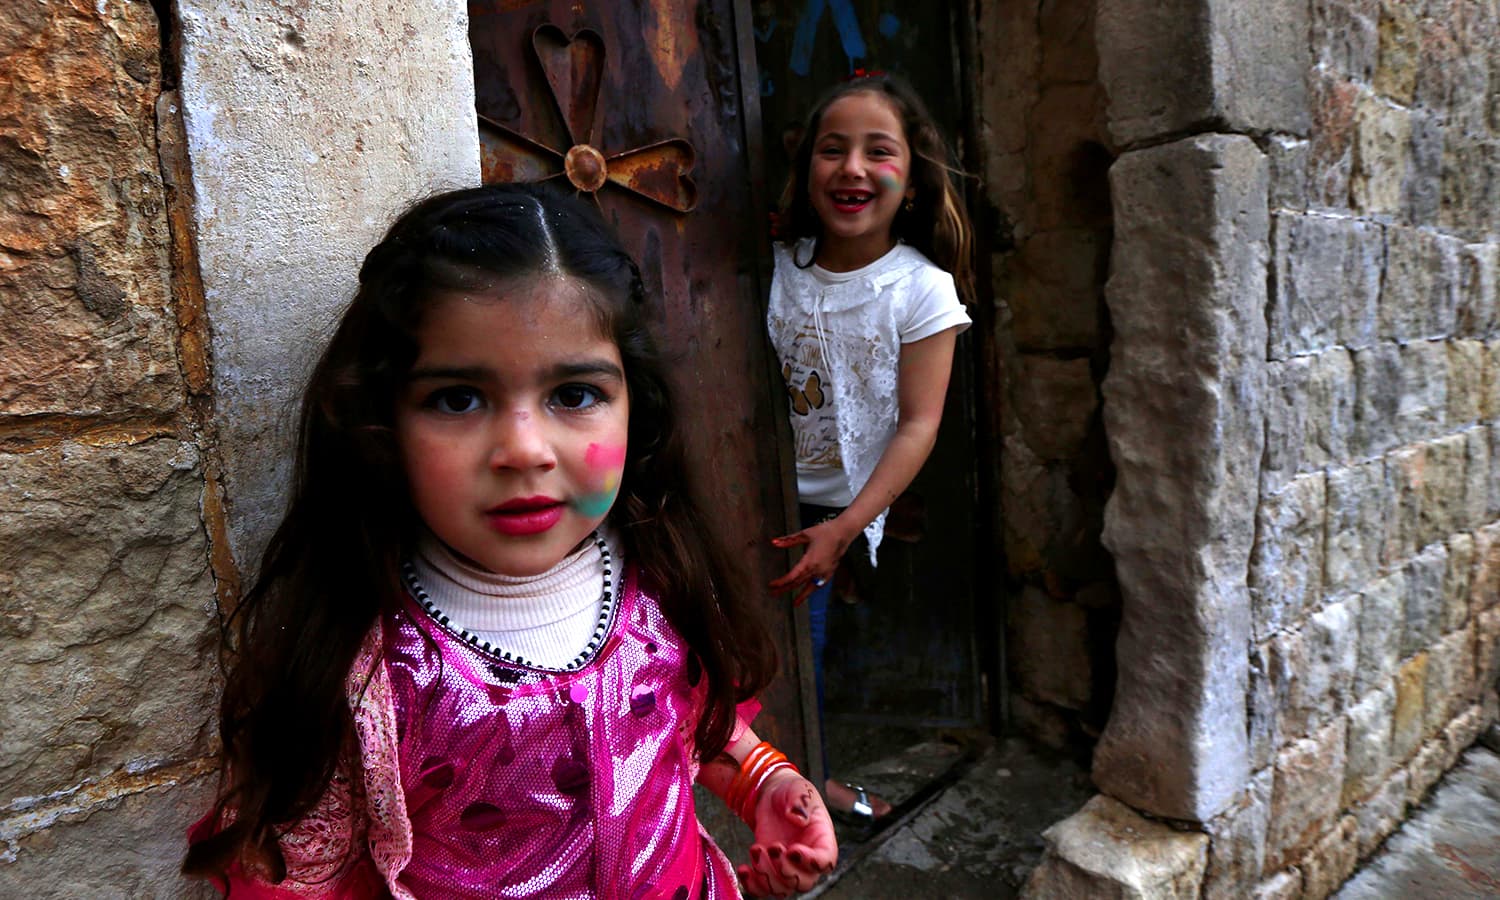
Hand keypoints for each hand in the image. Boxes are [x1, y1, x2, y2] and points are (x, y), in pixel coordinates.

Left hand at [735, 769, 836, 896]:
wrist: (772, 796)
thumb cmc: (791, 792)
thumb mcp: (798, 790)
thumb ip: (800, 802)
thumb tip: (798, 818)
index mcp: (822, 840)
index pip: (826, 861)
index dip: (811, 862)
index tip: (793, 849)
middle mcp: (807, 859)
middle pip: (804, 882)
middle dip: (786, 870)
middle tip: (772, 848)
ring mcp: (788, 867)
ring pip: (783, 889)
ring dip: (766, 876)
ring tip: (756, 849)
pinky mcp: (769, 869)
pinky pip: (763, 889)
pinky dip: (753, 885)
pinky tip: (744, 869)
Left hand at [768, 518, 853, 604]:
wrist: (843, 533)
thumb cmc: (824, 532)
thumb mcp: (804, 534)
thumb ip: (788, 540)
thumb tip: (774, 542)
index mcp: (810, 561)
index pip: (793, 576)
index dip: (782, 582)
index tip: (772, 585)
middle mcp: (817, 569)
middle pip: (799, 583)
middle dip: (785, 589)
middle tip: (774, 594)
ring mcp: (825, 572)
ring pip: (810, 587)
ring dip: (801, 595)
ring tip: (794, 603)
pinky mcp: (830, 572)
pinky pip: (819, 584)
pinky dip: (813, 590)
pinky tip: (809, 593)